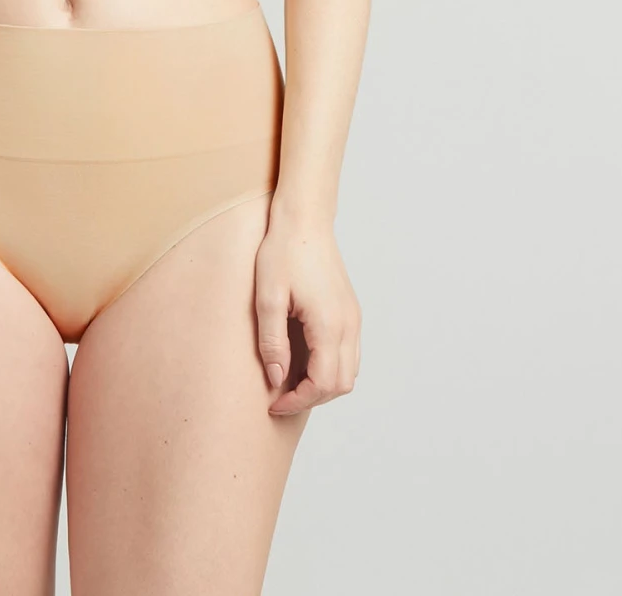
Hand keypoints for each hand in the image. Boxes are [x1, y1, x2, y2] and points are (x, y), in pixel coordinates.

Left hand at [253, 220, 360, 416]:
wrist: (304, 220)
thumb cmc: (283, 253)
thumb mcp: (267, 298)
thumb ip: (272, 342)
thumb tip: (277, 378)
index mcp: (329, 324)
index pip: (323, 384)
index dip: (298, 401)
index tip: (274, 402)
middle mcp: (349, 325)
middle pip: (341, 384)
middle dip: (311, 397)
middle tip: (280, 396)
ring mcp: (353, 318)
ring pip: (349, 372)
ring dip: (323, 384)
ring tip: (291, 381)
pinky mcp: (351, 311)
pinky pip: (350, 354)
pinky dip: (331, 367)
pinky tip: (305, 360)